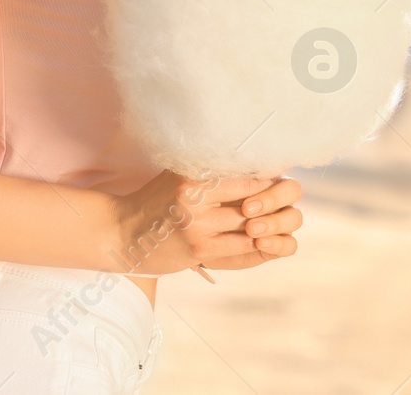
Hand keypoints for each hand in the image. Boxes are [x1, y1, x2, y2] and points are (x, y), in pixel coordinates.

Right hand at [109, 169, 302, 275]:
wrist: (123, 233)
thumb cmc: (154, 200)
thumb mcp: (177, 174)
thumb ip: (209, 168)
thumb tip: (253, 160)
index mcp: (193, 176)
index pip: (244, 175)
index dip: (267, 179)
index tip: (279, 177)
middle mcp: (195, 199)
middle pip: (252, 200)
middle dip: (272, 202)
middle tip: (286, 198)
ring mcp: (198, 227)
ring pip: (251, 226)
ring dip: (268, 224)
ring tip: (277, 218)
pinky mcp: (200, 250)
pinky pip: (242, 247)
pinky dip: (257, 243)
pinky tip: (263, 237)